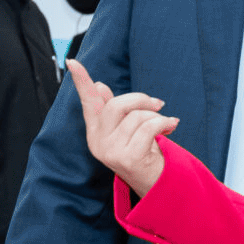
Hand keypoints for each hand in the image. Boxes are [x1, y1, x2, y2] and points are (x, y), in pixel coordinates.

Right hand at [68, 60, 175, 196]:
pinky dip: (164, 124)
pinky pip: (149, 128)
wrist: (154, 182)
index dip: (82, 81)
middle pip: (117, 105)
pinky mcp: (128, 158)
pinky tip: (171, 128)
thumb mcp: (125, 129)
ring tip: (164, 125)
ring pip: (137, 117)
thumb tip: (100, 86)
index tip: (72, 61)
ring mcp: (111, 152)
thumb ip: (113, 109)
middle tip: (158, 104)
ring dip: (157, 117)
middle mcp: (98, 142)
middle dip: (141, 99)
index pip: (88, 102)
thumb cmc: (140, 150)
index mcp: (95, 132)